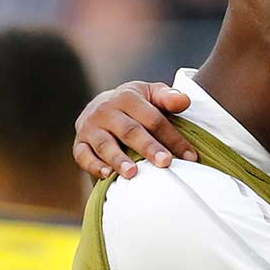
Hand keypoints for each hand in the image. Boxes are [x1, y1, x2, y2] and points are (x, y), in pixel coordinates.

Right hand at [72, 82, 198, 179]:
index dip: (173, 137)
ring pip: (105, 144)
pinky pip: (83, 155)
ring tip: (133, 173)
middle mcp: (107, 111)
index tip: (190, 157)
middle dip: (148, 147)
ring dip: (118, 159)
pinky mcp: (79, 143)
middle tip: (165, 163)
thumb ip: (168, 97)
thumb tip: (185, 101)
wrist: (100, 105)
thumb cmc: (136, 105)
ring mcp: (91, 127)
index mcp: (128, 97)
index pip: (153, 119)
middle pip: (130, 131)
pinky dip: (94, 166)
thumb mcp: (151, 94)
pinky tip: (107, 175)